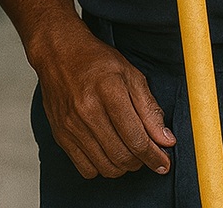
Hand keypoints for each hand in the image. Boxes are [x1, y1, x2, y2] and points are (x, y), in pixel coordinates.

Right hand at [33, 22, 174, 177]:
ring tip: (128, 152)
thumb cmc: (95, 60)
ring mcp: (71, 125)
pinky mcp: (61, 134)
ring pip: (105, 167)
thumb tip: (165, 140)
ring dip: (123, 167)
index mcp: (109, 91)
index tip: (163, 163)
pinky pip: (85, 169)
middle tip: (147, 154)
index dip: (154, 157)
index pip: (136, 138)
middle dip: (141, 162)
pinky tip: (106, 152)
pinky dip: (101, 167)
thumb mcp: (131, 75)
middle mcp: (87, 110)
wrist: (58, 53)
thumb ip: (149, 109)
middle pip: (122, 156)